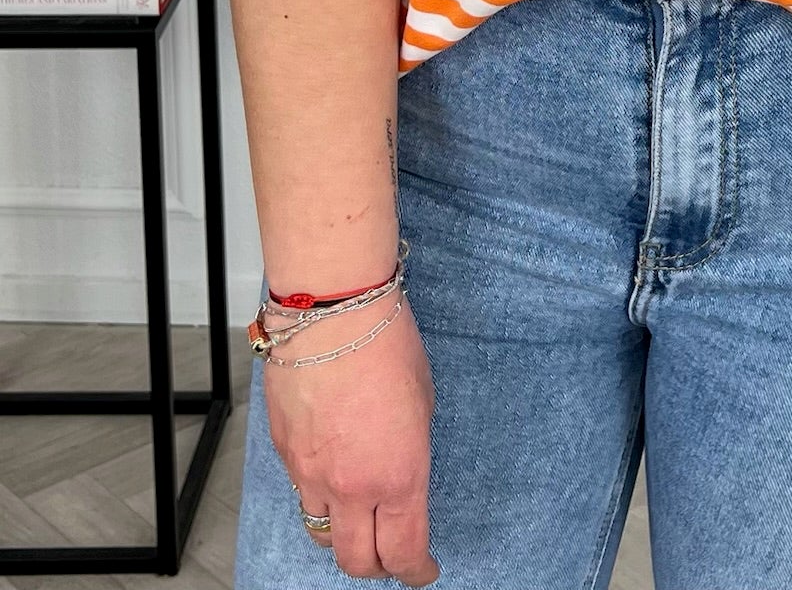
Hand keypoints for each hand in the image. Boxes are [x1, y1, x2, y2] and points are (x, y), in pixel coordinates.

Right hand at [265, 296, 438, 583]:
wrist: (333, 311)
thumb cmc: (386, 343)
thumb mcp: (423, 404)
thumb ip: (409, 452)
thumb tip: (401, 474)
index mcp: (398, 475)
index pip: (404, 552)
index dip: (416, 571)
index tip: (424, 571)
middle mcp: (352, 486)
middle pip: (356, 561)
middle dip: (377, 566)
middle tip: (391, 553)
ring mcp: (311, 473)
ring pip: (321, 532)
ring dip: (342, 532)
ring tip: (358, 515)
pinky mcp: (284, 453)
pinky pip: (301, 491)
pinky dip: (318, 494)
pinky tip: (332, 469)